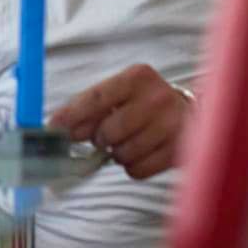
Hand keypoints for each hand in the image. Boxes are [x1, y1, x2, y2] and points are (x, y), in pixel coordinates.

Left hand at [47, 64, 190, 179]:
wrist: (193, 116)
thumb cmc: (145, 103)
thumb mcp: (120, 94)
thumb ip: (91, 107)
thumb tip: (61, 128)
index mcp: (137, 77)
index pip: (97, 97)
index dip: (72, 114)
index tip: (53, 128)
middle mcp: (157, 98)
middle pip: (109, 131)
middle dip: (101, 139)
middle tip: (106, 136)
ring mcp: (171, 125)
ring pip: (123, 154)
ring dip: (118, 154)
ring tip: (128, 142)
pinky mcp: (178, 151)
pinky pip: (138, 170)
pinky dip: (133, 166)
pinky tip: (143, 153)